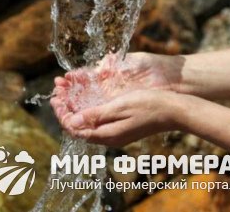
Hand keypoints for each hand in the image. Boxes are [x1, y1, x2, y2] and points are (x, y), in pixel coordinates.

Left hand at [52, 89, 190, 146]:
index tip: (55, 98)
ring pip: (86, 123)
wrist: (174, 110)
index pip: (74, 128)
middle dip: (65, 110)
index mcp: (106, 135)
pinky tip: (82, 98)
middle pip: (77, 126)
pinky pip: (96, 120)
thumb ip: (94, 115)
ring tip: (64, 93)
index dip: (62, 113)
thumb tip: (70, 122)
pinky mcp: (119, 127)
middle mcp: (108, 137)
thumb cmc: (148, 105)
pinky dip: (85, 109)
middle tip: (56, 93)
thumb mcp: (118, 108)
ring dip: (73, 108)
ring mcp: (114, 133)